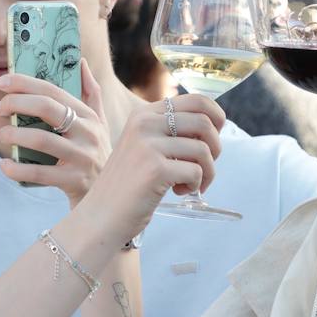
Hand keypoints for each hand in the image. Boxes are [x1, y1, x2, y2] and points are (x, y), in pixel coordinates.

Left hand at [0, 61, 111, 206]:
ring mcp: (82, 157)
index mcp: (88, 115)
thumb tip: (82, 61)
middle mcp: (88, 133)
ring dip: (14, 135)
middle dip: (18, 103)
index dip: (26, 83)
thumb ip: (91, 92)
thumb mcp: (99, 123)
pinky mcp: (74, 181)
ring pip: (41, 140)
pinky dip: (16, 169)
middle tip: (0, 108)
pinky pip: (39, 173)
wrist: (112, 197)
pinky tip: (3, 165)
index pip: (54, 90)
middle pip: (48, 108)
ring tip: (2, 135)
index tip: (3, 82)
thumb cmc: (96, 154)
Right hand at [85, 94, 225, 238]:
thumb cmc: (128, 185)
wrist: (100, 216)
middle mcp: (144, 123)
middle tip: (204, 166)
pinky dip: (195, 185)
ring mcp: (148, 145)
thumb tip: (214, 123)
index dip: (216, 117)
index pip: (196, 100)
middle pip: (205, 122)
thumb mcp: (143, 146)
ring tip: (190, 184)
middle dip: (216, 148)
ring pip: (204, 149)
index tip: (213, 139)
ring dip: (208, 172)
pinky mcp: (155, 169)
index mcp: (143, 114)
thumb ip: (170, 131)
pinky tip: (179, 191)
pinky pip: (196, 172)